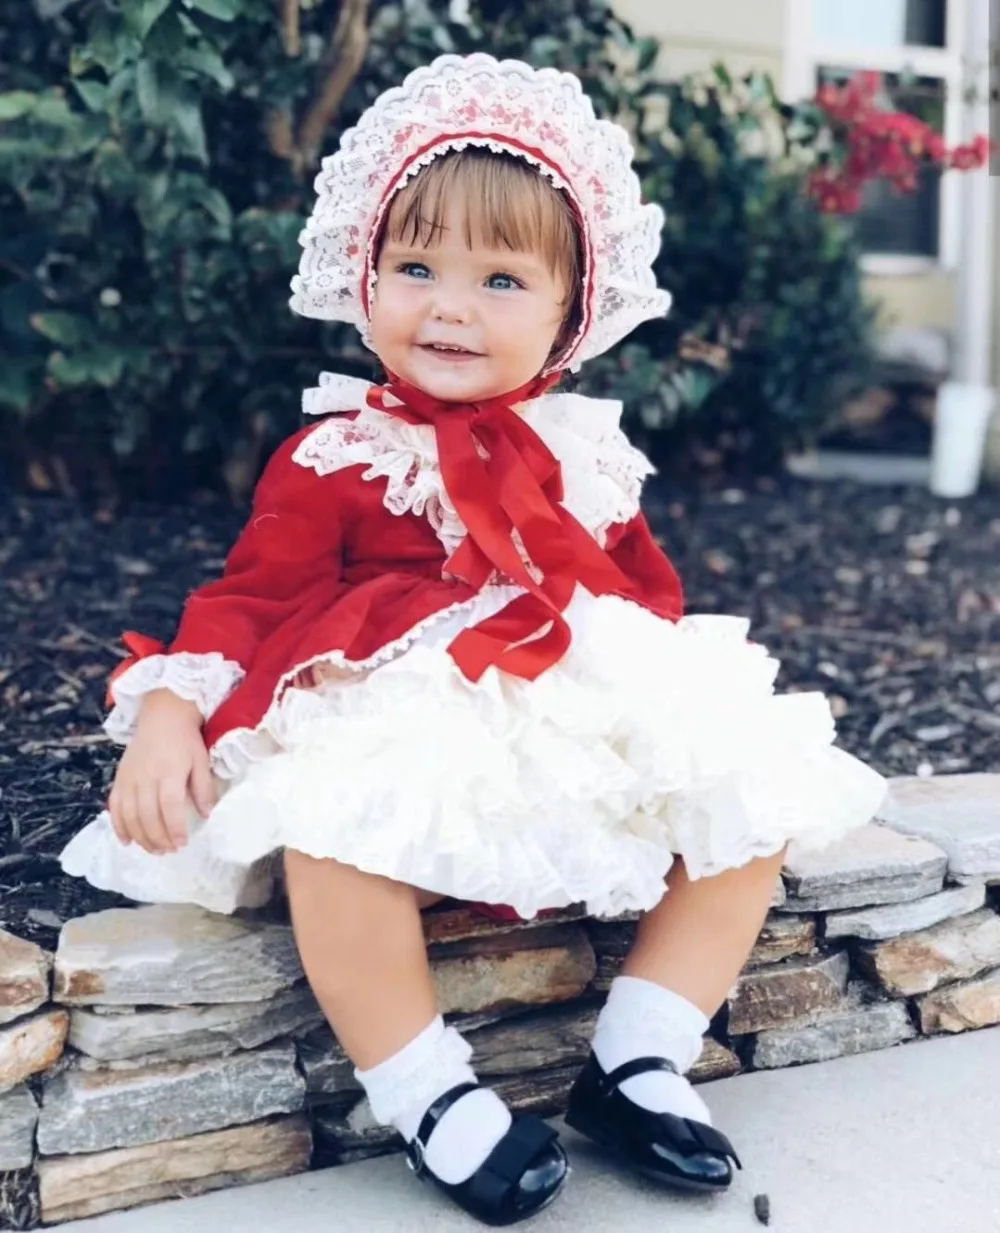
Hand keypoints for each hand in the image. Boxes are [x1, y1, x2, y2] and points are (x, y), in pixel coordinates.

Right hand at [107, 689, 215, 854]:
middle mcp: (145, 778)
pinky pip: (114, 807)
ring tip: (154, 850)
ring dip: (141, 837)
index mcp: (169, 772)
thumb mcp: (201, 761)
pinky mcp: (118, 779)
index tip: (182, 843)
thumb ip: (204, 789)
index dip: (175, 828)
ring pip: (129, 816)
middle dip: (158, 838)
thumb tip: (207, 815)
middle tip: (169, 851)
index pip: (169, 807)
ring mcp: (129, 779)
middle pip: (147, 816)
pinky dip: (119, 826)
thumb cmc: (185, 740)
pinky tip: (128, 841)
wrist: (162, 716)